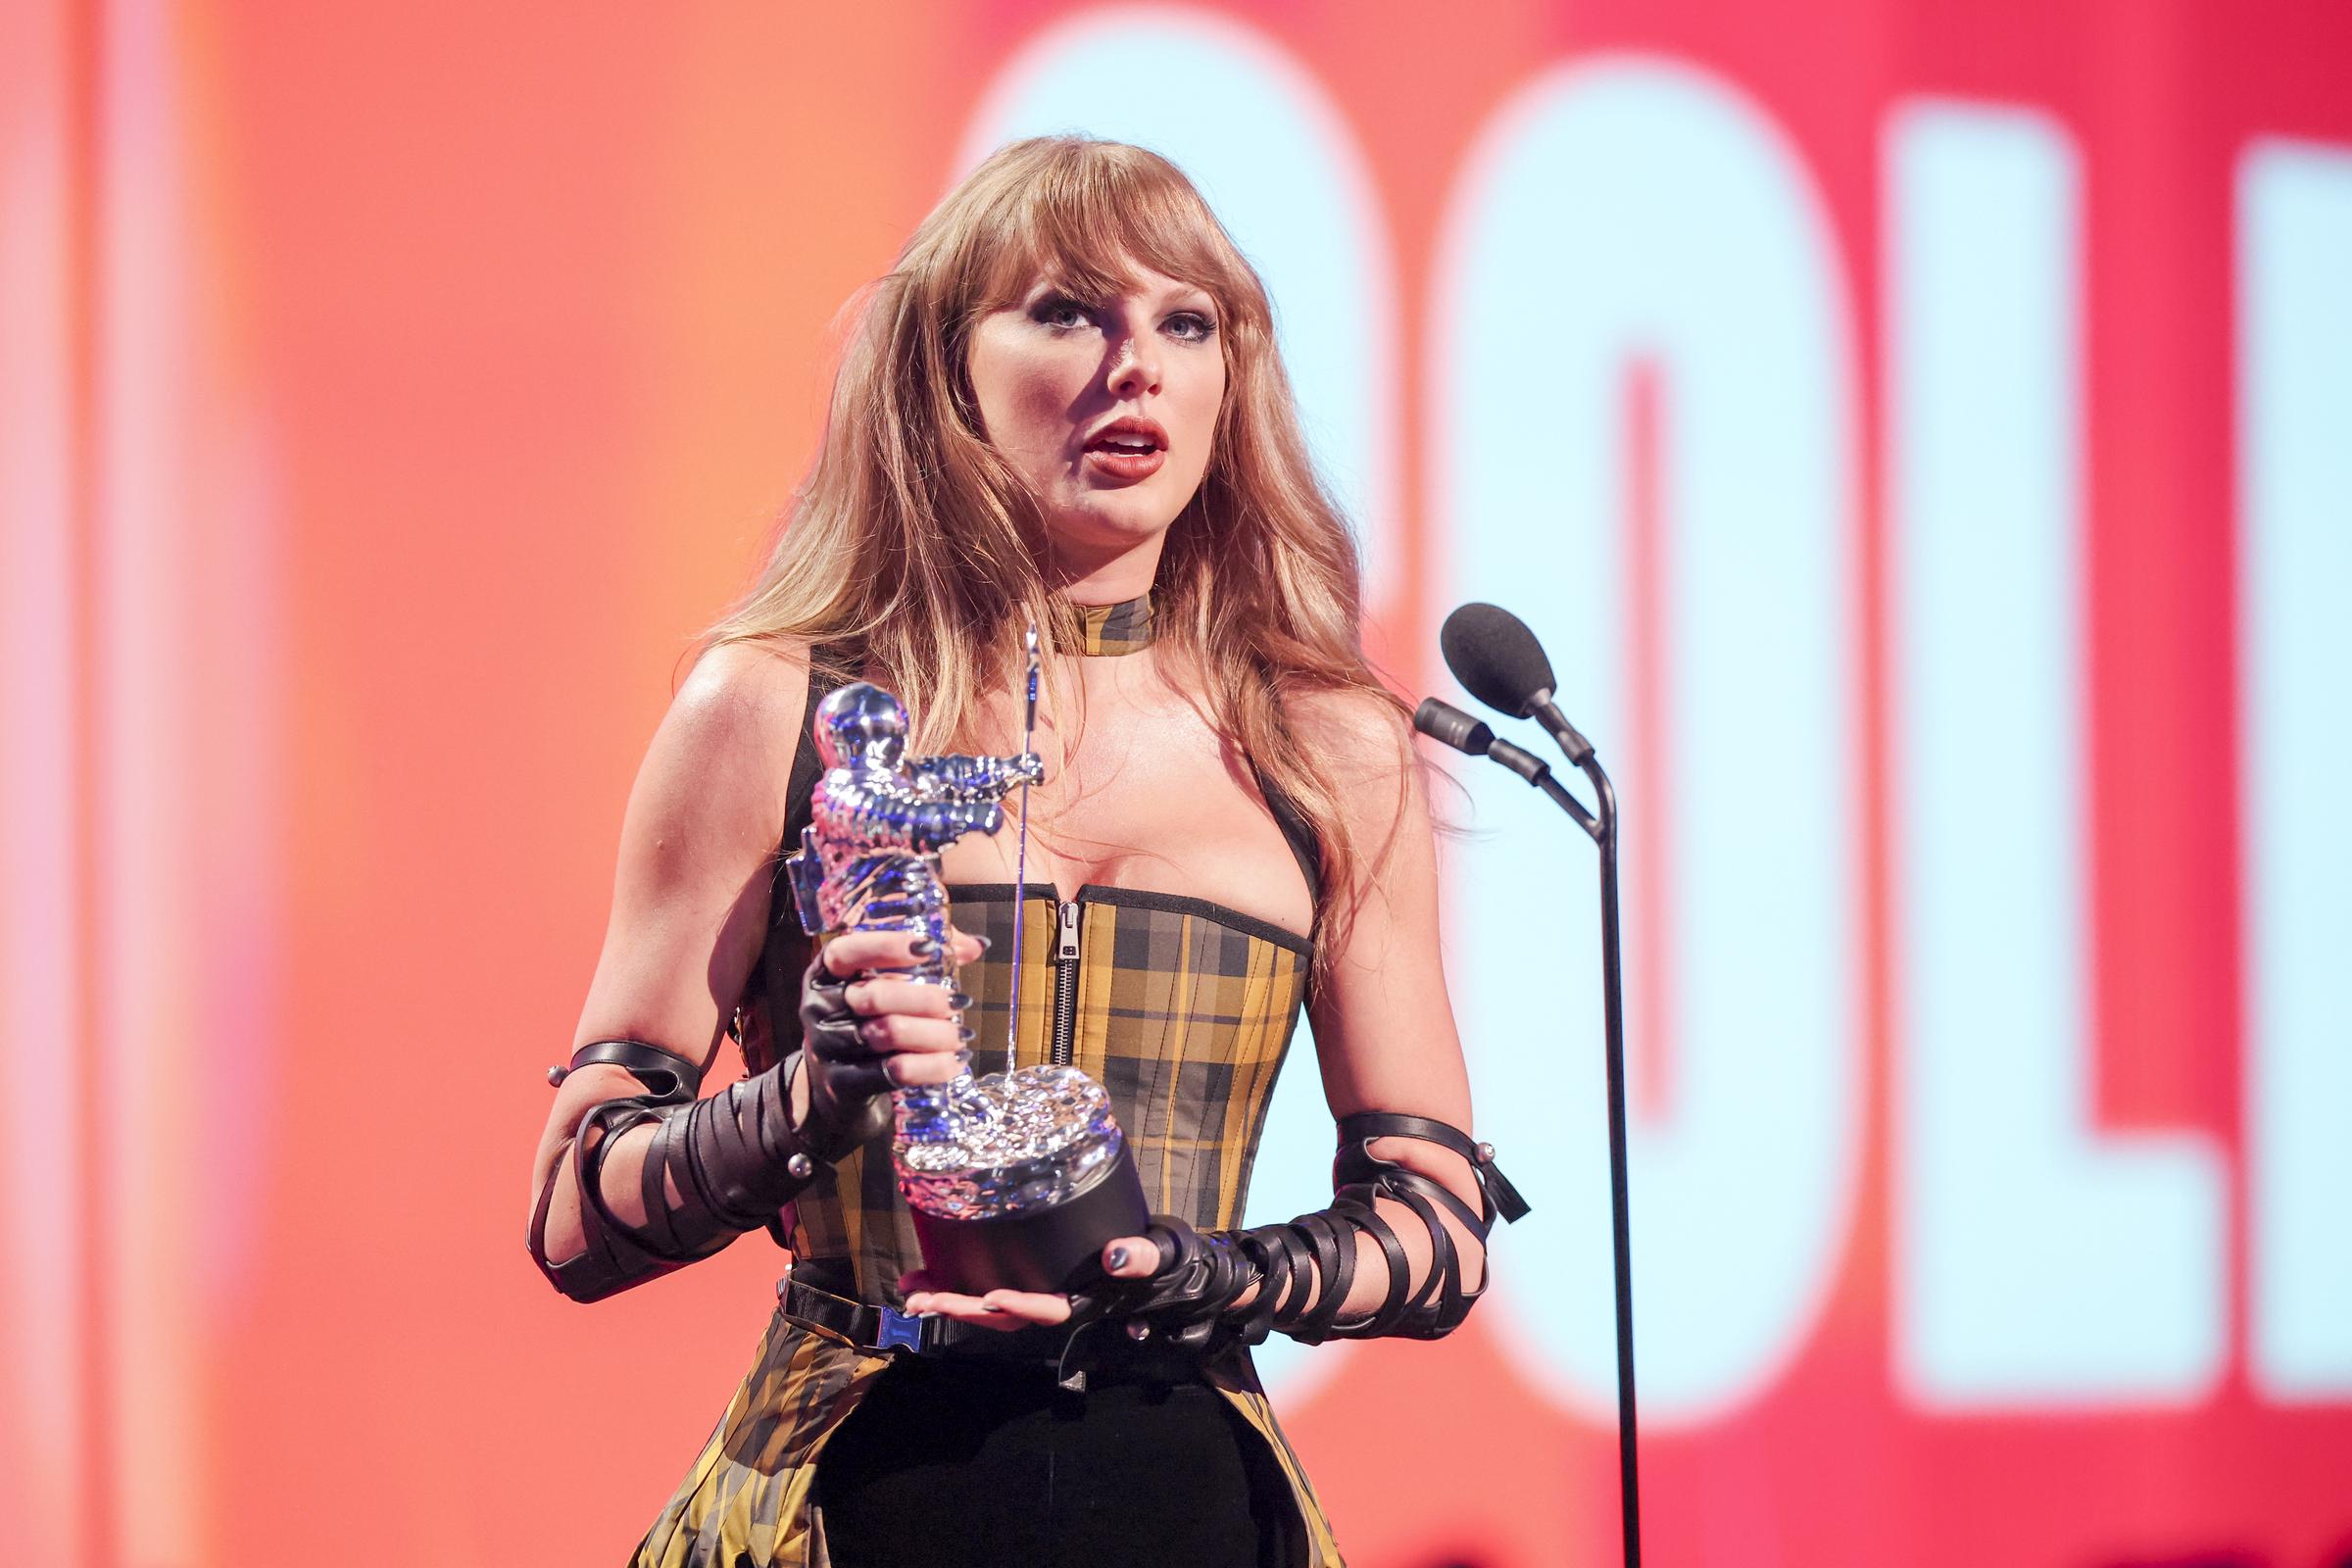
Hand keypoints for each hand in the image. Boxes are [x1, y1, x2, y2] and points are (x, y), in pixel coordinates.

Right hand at [797, 927, 984, 1153]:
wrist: (840, 1084)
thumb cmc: (870, 1018)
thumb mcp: (885, 982)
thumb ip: (925, 956)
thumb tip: (975, 946)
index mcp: (825, 973)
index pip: (845, 952)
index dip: (885, 947)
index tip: (928, 947)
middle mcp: (819, 1007)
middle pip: (873, 997)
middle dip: (925, 999)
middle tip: (959, 1001)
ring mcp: (827, 1046)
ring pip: (888, 1033)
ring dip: (935, 1033)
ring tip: (962, 1033)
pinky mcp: (842, 1083)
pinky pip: (894, 1071)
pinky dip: (932, 1065)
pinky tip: (955, 1060)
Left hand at [897, 1233, 1162, 1333]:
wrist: (1146, 1258)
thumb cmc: (1151, 1258)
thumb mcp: (1155, 1255)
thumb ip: (1141, 1257)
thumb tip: (1117, 1255)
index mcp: (1082, 1300)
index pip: (1050, 1310)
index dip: (1020, 1306)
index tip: (991, 1296)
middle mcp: (1051, 1303)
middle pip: (1003, 1318)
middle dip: (963, 1308)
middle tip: (927, 1299)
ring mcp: (1031, 1294)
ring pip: (984, 1309)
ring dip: (946, 1301)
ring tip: (913, 1292)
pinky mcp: (1018, 1278)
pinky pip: (980, 1288)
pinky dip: (948, 1282)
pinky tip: (920, 1276)